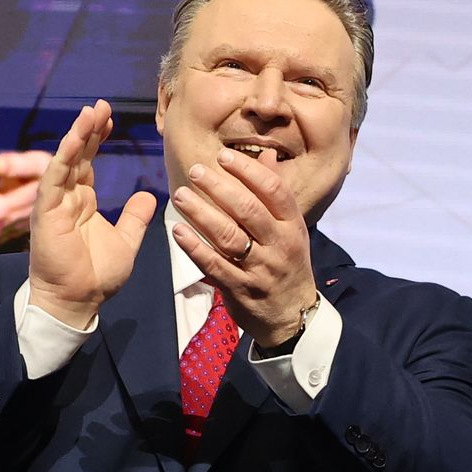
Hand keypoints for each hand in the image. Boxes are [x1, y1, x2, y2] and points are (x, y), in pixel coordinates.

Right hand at [24, 99, 155, 330]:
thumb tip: (148, 195)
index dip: (96, 139)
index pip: (87, 162)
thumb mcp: (127, 241)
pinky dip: (65, 157)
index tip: (109, 118)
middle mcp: (66, 198)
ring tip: (90, 111)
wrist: (78, 301)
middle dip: (88, 129)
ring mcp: (54, 204)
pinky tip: (75, 138)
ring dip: (76, 135)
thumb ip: (135, 217)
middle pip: (77, 155)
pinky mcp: (46, 212)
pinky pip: (55, 178)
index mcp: (82, 202)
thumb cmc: (96, 276)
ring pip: (65, 161)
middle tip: (100, 104)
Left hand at [173, 141, 318, 348]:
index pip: (273, 191)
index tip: (223, 156)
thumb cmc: (287, 264)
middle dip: (219, 188)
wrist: (292, 315)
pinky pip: (214, 265)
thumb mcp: (291, 230)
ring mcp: (259, 269)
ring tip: (180, 196)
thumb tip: (266, 155)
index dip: (248, 171)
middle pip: (248, 210)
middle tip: (196, 171)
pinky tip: (179, 232)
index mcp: (293, 226)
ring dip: (202, 214)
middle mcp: (279, 245)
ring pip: (228, 236)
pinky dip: (195, 248)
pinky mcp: (240, 288)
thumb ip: (275, 194)